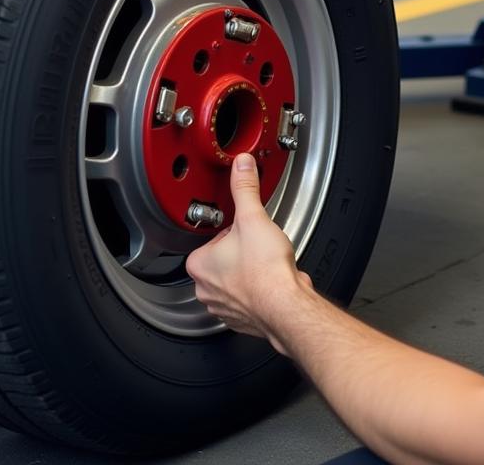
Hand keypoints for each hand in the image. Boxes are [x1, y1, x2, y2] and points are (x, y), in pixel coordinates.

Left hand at [186, 153, 311, 350]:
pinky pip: (249, 298)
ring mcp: (223, 306)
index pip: (214, 237)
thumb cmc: (265, 269)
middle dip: (242, 250)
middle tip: (259, 245)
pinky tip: (273, 280)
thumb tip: (241, 165)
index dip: (235, 230)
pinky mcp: (241, 318)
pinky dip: (260, 289)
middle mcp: (206, 288)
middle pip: (224, 257)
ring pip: (236, 279)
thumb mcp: (253, 217)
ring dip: (251, 271)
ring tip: (267, 263)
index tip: (248, 229)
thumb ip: (245, 188)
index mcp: (199, 263)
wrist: (284, 304)